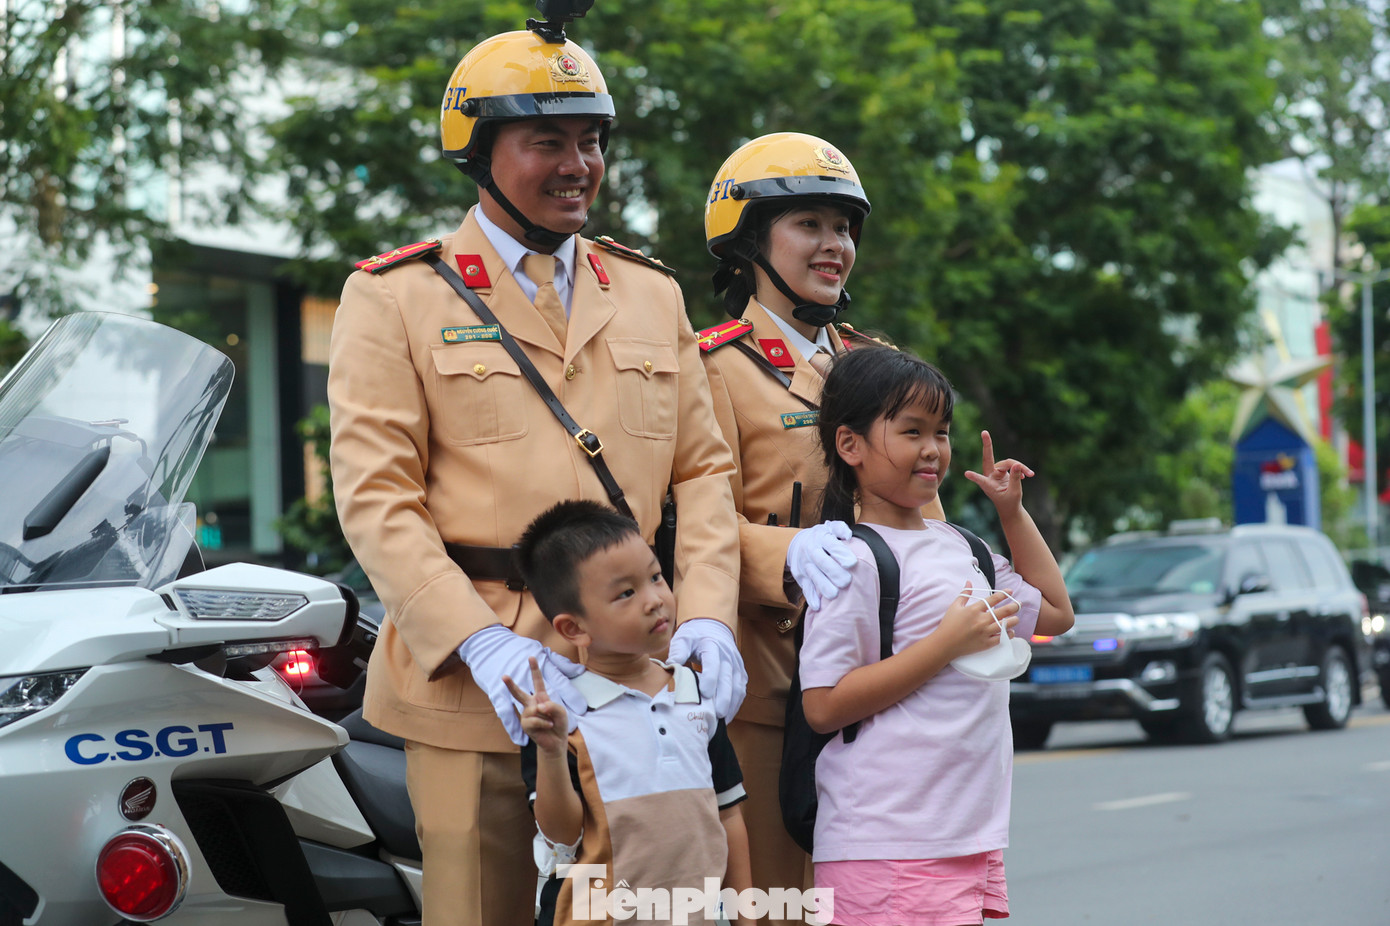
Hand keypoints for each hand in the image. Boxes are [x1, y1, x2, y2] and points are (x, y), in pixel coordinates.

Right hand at [458, 625, 586, 745]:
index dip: (534, 669)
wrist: (555, 742)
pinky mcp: (525, 724)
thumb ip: (552, 705)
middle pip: (519, 693)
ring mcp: (527, 714)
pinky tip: (548, 726)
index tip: (531, 656)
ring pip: (534, 708)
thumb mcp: (560, 711)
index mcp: (540, 697)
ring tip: (550, 721)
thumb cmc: (558, 723)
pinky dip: (544, 722)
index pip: (537, 681)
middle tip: (503, 675)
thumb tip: (538, 706)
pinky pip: (534, 719)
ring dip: (545, 715)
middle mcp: (531, 704)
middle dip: (510, 685)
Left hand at [666, 618, 746, 719]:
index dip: (710, 677)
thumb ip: (678, 651)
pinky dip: (736, 703)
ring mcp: (736, 663)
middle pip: (728, 678)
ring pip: (737, 685)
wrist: (712, 627)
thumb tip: (670, 666)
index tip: (704, 693)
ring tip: (722, 720)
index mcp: (711, 645)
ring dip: (731, 703)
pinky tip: (727, 716)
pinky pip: (741, 689)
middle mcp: (727, 654)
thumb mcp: (683, 639)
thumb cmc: (694, 636)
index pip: (713, 662)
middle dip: (724, 697)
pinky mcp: (740, 671)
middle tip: (716, 715)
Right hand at [786, 521, 856, 610]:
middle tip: (847, 581)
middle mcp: (811, 551)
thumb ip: (840, 528)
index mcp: (821, 537)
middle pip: (821, 561)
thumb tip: (848, 535)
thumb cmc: (820, 537)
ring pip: (813, 576)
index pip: (831, 545)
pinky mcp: (801, 577)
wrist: (797, 543)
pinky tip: (818, 606)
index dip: (841, 553)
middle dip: (834, 572)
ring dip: (823, 586)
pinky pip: (805, 587)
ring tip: (834, 595)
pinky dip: (811, 597)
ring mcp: (806, 565)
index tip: (852, 563)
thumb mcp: (830, 527)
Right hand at [936, 582, 1019, 659]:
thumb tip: (969, 582)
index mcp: (974, 609)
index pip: (993, 599)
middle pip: (1003, 611)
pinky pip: (1002, 638)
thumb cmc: (948, 624)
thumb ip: (964, 594)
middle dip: (1014, 606)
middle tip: (1019, 604)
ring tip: (1016, 618)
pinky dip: (1008, 634)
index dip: (1004, 594)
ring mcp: (985, 632)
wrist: (945, 644)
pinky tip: (1010, 631)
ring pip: (1005, 625)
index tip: (1010, 591)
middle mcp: (982, 620)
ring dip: (1013, 620)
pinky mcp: (986, 643)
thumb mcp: (955, 606)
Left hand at [964, 430, 1033, 513]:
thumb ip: (1015, 478)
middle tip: (984, 432)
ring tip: (1030, 474)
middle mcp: (990, 477)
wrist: (1010, 507)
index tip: (966, 474)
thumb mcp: (1015, 492)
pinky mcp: (1002, 471)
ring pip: (1007, 463)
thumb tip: (1017, 464)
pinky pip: (1012, 465)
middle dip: (988, 445)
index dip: (975, 477)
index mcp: (989, 486)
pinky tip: (1027, 475)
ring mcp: (996, 473)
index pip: (981, 481)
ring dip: (1020, 467)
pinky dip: (1020, 468)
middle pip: (991, 459)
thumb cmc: (1010, 503)